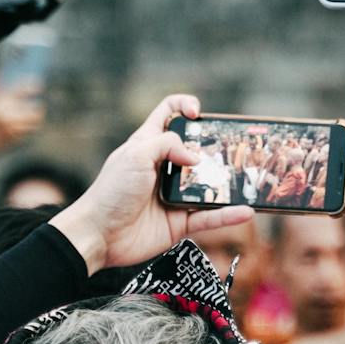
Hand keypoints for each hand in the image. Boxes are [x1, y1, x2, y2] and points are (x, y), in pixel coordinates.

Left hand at [49, 95, 253, 273]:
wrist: (98, 235)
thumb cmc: (111, 192)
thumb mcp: (136, 155)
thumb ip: (167, 145)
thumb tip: (196, 158)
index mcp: (148, 145)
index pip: (167, 114)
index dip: (184, 107)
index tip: (198, 114)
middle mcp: (163, 168)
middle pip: (195, 150)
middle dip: (214, 148)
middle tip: (228, 150)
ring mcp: (173, 196)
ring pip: (207, 186)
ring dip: (227, 183)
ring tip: (246, 179)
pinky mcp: (179, 223)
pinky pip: (208, 217)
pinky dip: (227, 215)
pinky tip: (245, 211)